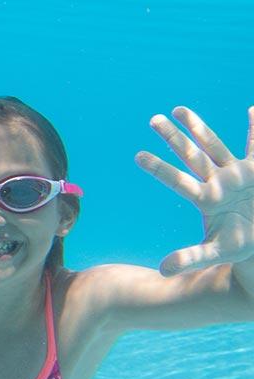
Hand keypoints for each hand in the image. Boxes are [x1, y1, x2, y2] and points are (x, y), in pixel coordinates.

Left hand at [136, 106, 253, 275]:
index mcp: (206, 200)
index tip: (137, 156)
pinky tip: (252, 108)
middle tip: (152, 119)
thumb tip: (163, 270)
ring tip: (178, 109)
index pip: (177, 180)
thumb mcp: (216, 252)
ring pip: (214, 145)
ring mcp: (237, 174)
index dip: (159, 168)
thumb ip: (190, 258)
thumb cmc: (239, 246)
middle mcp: (217, 182)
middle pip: (190, 155)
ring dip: (198, 127)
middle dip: (173, 138)